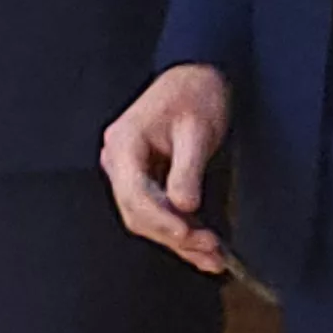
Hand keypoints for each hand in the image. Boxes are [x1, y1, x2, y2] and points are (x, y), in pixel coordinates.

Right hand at [101, 65, 232, 274]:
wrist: (197, 76)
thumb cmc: (194, 93)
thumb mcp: (196, 130)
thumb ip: (187, 170)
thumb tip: (184, 207)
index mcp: (124, 144)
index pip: (135, 194)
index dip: (161, 220)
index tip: (187, 232)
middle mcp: (119, 161)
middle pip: (139, 213)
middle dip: (174, 236)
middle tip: (209, 249)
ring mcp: (129, 173)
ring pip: (148, 219)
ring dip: (180, 240)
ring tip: (212, 257)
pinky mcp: (145, 181)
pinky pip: (158, 212)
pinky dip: (181, 230)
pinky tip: (202, 248)